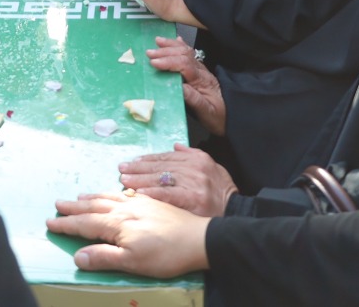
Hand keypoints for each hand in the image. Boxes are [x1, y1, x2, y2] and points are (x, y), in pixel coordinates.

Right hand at [47, 193, 209, 277]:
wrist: (199, 238)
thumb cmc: (166, 255)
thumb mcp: (133, 262)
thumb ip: (104, 258)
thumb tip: (77, 256)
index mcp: (118, 224)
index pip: (86, 223)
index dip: (68, 224)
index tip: (50, 222)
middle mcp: (126, 209)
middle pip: (94, 206)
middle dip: (74, 206)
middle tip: (58, 203)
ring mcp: (140, 203)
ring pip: (110, 196)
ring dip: (92, 197)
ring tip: (80, 196)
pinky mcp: (153, 202)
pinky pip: (127, 193)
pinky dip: (114, 192)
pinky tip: (117, 192)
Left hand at [120, 142, 237, 215]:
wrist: (236, 211)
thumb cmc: (221, 191)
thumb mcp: (212, 167)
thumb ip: (192, 155)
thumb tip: (175, 147)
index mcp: (197, 158)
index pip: (167, 158)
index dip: (147, 160)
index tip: (132, 162)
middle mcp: (195, 168)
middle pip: (161, 167)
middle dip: (139, 169)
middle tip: (122, 170)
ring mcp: (194, 183)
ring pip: (161, 179)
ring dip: (140, 180)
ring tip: (124, 181)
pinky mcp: (193, 199)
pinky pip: (168, 195)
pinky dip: (152, 194)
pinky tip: (139, 194)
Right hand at [146, 39, 225, 136]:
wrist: (233, 116)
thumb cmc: (218, 117)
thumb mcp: (206, 112)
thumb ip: (193, 99)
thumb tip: (179, 87)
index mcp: (202, 81)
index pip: (184, 65)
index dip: (168, 62)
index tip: (154, 63)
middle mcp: (201, 72)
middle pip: (184, 55)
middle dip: (166, 52)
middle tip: (150, 53)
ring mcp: (201, 70)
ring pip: (186, 52)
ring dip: (171, 46)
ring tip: (158, 42)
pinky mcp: (199, 72)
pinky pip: (190, 55)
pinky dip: (181, 46)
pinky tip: (176, 41)